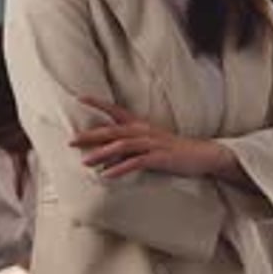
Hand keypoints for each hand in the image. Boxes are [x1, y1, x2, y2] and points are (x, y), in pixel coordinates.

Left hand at [70, 96, 226, 179]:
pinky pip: (136, 162)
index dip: (98, 103)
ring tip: (85, 162)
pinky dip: (120, 168)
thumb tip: (104, 163)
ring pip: (122, 145)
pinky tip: (108, 176)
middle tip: (70, 140)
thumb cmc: (173, 151)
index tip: (79, 97)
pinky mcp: (159, 157)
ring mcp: (152, 143)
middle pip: (112, 130)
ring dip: (102, 154)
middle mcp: (143, 131)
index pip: (115, 110)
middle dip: (90, 135)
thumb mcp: (148, 147)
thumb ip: (127, 152)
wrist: (201, 154)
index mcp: (140, 125)